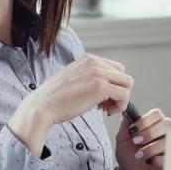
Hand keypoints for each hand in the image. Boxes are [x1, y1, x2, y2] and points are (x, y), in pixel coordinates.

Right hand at [9, 54, 132, 154]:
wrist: (43, 106)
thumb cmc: (56, 98)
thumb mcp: (74, 78)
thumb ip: (90, 77)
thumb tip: (108, 87)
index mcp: (88, 59)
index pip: (115, 68)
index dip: (113, 84)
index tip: (103, 97)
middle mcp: (94, 62)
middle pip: (124, 76)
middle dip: (118, 92)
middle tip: (105, 104)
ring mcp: (98, 73)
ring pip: (127, 84)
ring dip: (121, 99)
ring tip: (105, 108)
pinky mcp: (100, 87)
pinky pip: (124, 95)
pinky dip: (120, 105)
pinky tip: (106, 111)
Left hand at [114, 108, 170, 169]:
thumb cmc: (129, 157)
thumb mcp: (122, 141)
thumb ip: (124, 127)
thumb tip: (125, 113)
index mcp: (154, 125)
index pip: (157, 114)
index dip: (146, 120)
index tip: (134, 129)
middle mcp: (165, 132)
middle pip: (167, 123)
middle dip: (150, 133)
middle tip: (136, 142)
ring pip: (169, 139)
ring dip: (151, 148)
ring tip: (140, 156)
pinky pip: (170, 155)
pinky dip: (157, 160)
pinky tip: (152, 163)